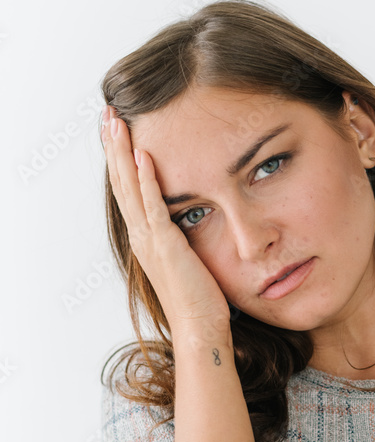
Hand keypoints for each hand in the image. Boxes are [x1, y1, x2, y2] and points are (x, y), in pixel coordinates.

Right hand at [101, 106, 232, 340]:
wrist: (199, 327)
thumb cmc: (199, 298)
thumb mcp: (187, 257)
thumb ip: (181, 236)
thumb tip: (189, 216)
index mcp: (145, 237)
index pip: (129, 189)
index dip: (121, 158)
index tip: (117, 130)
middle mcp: (141, 235)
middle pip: (122, 181)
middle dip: (114, 145)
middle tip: (107, 113)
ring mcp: (150, 240)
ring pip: (131, 187)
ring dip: (123, 152)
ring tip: (116, 122)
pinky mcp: (166, 246)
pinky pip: (153, 206)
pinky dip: (148, 180)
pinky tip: (144, 155)